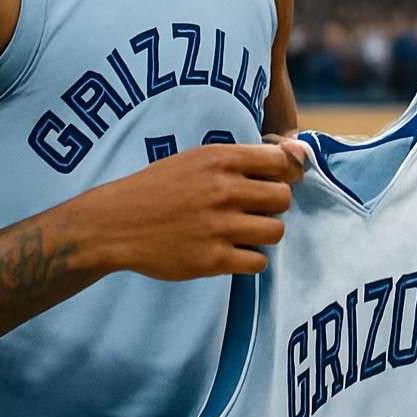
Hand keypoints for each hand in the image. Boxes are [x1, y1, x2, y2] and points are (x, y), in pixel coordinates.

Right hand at [84, 141, 306, 279]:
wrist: (115, 223)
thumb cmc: (161, 187)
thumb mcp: (199, 157)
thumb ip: (246, 157)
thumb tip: (300, 154)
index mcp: (221, 159)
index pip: (282, 162)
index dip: (284, 174)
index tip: (272, 182)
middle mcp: (224, 190)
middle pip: (283, 199)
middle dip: (273, 205)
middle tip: (252, 209)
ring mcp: (218, 226)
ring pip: (276, 231)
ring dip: (264, 233)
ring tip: (242, 231)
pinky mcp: (212, 259)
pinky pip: (258, 262)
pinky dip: (250, 259)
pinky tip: (232, 251)